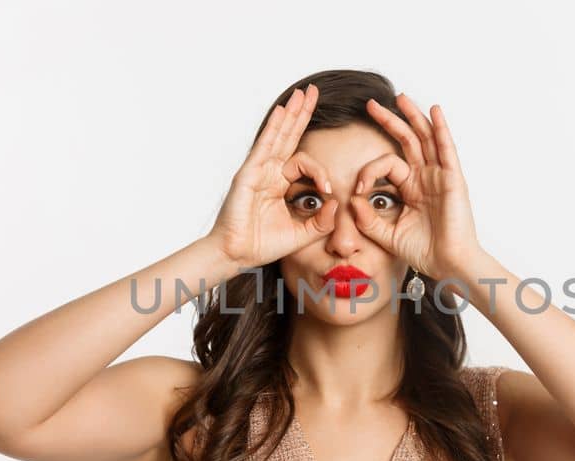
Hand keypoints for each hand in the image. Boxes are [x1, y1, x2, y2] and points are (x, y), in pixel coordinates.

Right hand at [206, 84, 339, 270]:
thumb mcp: (303, 234)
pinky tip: (283, 110)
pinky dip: (275, 127)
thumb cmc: (262, 245)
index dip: (321, 172)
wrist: (237, 254)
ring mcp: (258, 170)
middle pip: (289, 137)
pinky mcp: (249, 173)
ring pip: (279, 136)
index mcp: (279, 184)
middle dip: (302, 115)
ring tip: (303, 93)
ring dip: (292, 113)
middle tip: (313, 92)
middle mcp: (269, 172)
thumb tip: (336, 202)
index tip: (329, 189)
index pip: (304, 163)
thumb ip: (322, 221)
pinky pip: (265, 145)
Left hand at [349, 93, 485, 280]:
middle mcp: (425, 177)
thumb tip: (351, 200)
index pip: (386, 164)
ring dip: (413, 116)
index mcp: (411, 188)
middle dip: (390, 120)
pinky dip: (441, 128)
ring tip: (400, 97)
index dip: (368, 172)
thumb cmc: (424, 252)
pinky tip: (434, 111)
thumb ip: (368, 219)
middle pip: (407, 140)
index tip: (356, 189)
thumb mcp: (387, 235)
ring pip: (425, 137)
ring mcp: (439, 175)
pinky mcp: (452, 178)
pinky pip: (446, 148)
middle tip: (371, 104)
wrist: (448, 264)